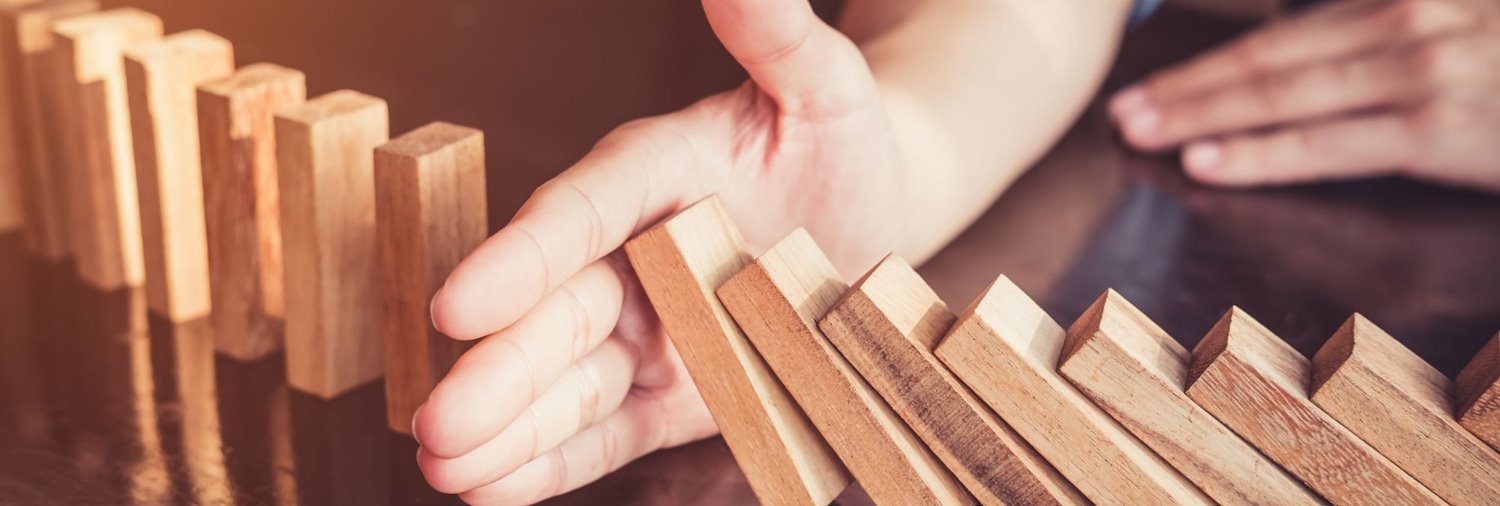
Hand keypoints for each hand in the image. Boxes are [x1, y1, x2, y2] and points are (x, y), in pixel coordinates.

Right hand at [411, 0, 902, 503]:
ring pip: (568, 383)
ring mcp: (647, 333)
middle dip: (498, 371)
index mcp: (651, 174)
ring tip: (445, 468)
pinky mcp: (669, 396)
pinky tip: (492, 489)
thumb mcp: (826, 88)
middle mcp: (632, 257)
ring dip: (507, 430)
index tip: (458, 303)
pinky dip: (552, 463)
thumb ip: (778, 40)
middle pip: (557, 314)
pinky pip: (606, 431)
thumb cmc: (840, 145)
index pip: (577, 214)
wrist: (868, 221)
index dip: (519, 260)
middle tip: (435, 421)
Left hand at [1111, 0, 1499, 191]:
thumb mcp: (1446, 25)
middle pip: (1268, 54)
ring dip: (1197, 115)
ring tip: (1137, 131)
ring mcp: (1421, 70)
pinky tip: (1204, 160)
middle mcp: (1404, 17)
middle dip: (1185, 84)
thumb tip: (1294, 39)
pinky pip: (1327, 144)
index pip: (1286, 23)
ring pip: (1282, 94)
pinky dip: (1258, 152)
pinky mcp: (1439, 128)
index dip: (1212, 47)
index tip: (1153, 66)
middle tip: (1120, 110)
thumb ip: (1370, 26)